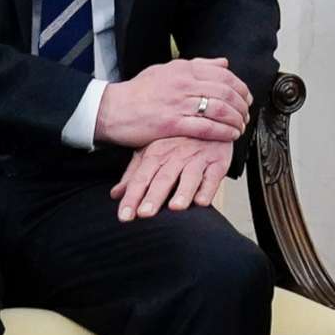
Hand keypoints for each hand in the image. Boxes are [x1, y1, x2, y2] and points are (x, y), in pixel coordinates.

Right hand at [93, 57, 251, 149]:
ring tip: (241, 127)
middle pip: (226, 93)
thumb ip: (198, 65)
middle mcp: (184, 84)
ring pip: (219, 110)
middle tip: (247, 114)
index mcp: (184, 69)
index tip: (247, 98)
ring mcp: (178, 104)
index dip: (241, 88)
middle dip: (242, 106)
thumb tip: (224, 63)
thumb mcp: (166, 69)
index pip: (224, 76)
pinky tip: (230, 136)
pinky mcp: (172, 124)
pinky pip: (206, 128)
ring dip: (236, 120)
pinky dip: (223, 132)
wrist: (113, 109)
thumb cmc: (139, 91)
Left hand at [110, 135, 233, 219]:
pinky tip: (202, 201)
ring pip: (190, 176)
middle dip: (154, 196)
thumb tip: (115, 194)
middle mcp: (176, 155)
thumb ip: (134, 174)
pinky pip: (214, 176)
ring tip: (176, 207)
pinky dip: (209, 188)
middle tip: (145, 213)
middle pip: (164, 178)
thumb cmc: (177, 139)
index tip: (125, 216)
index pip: (141, 177)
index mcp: (156, 152)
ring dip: (183, 191)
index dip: (132, 197)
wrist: (210, 117)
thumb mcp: (152, 151)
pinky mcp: (218, 162)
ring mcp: (198, 158)